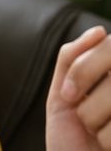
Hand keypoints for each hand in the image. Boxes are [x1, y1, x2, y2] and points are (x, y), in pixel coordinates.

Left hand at [47, 25, 110, 149]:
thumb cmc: (72, 135)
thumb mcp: (63, 94)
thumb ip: (73, 59)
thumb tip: (100, 31)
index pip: (110, 47)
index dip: (83, 71)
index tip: (68, 96)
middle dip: (89, 105)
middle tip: (87, 122)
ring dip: (98, 125)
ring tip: (101, 134)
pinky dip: (108, 141)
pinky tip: (110, 147)